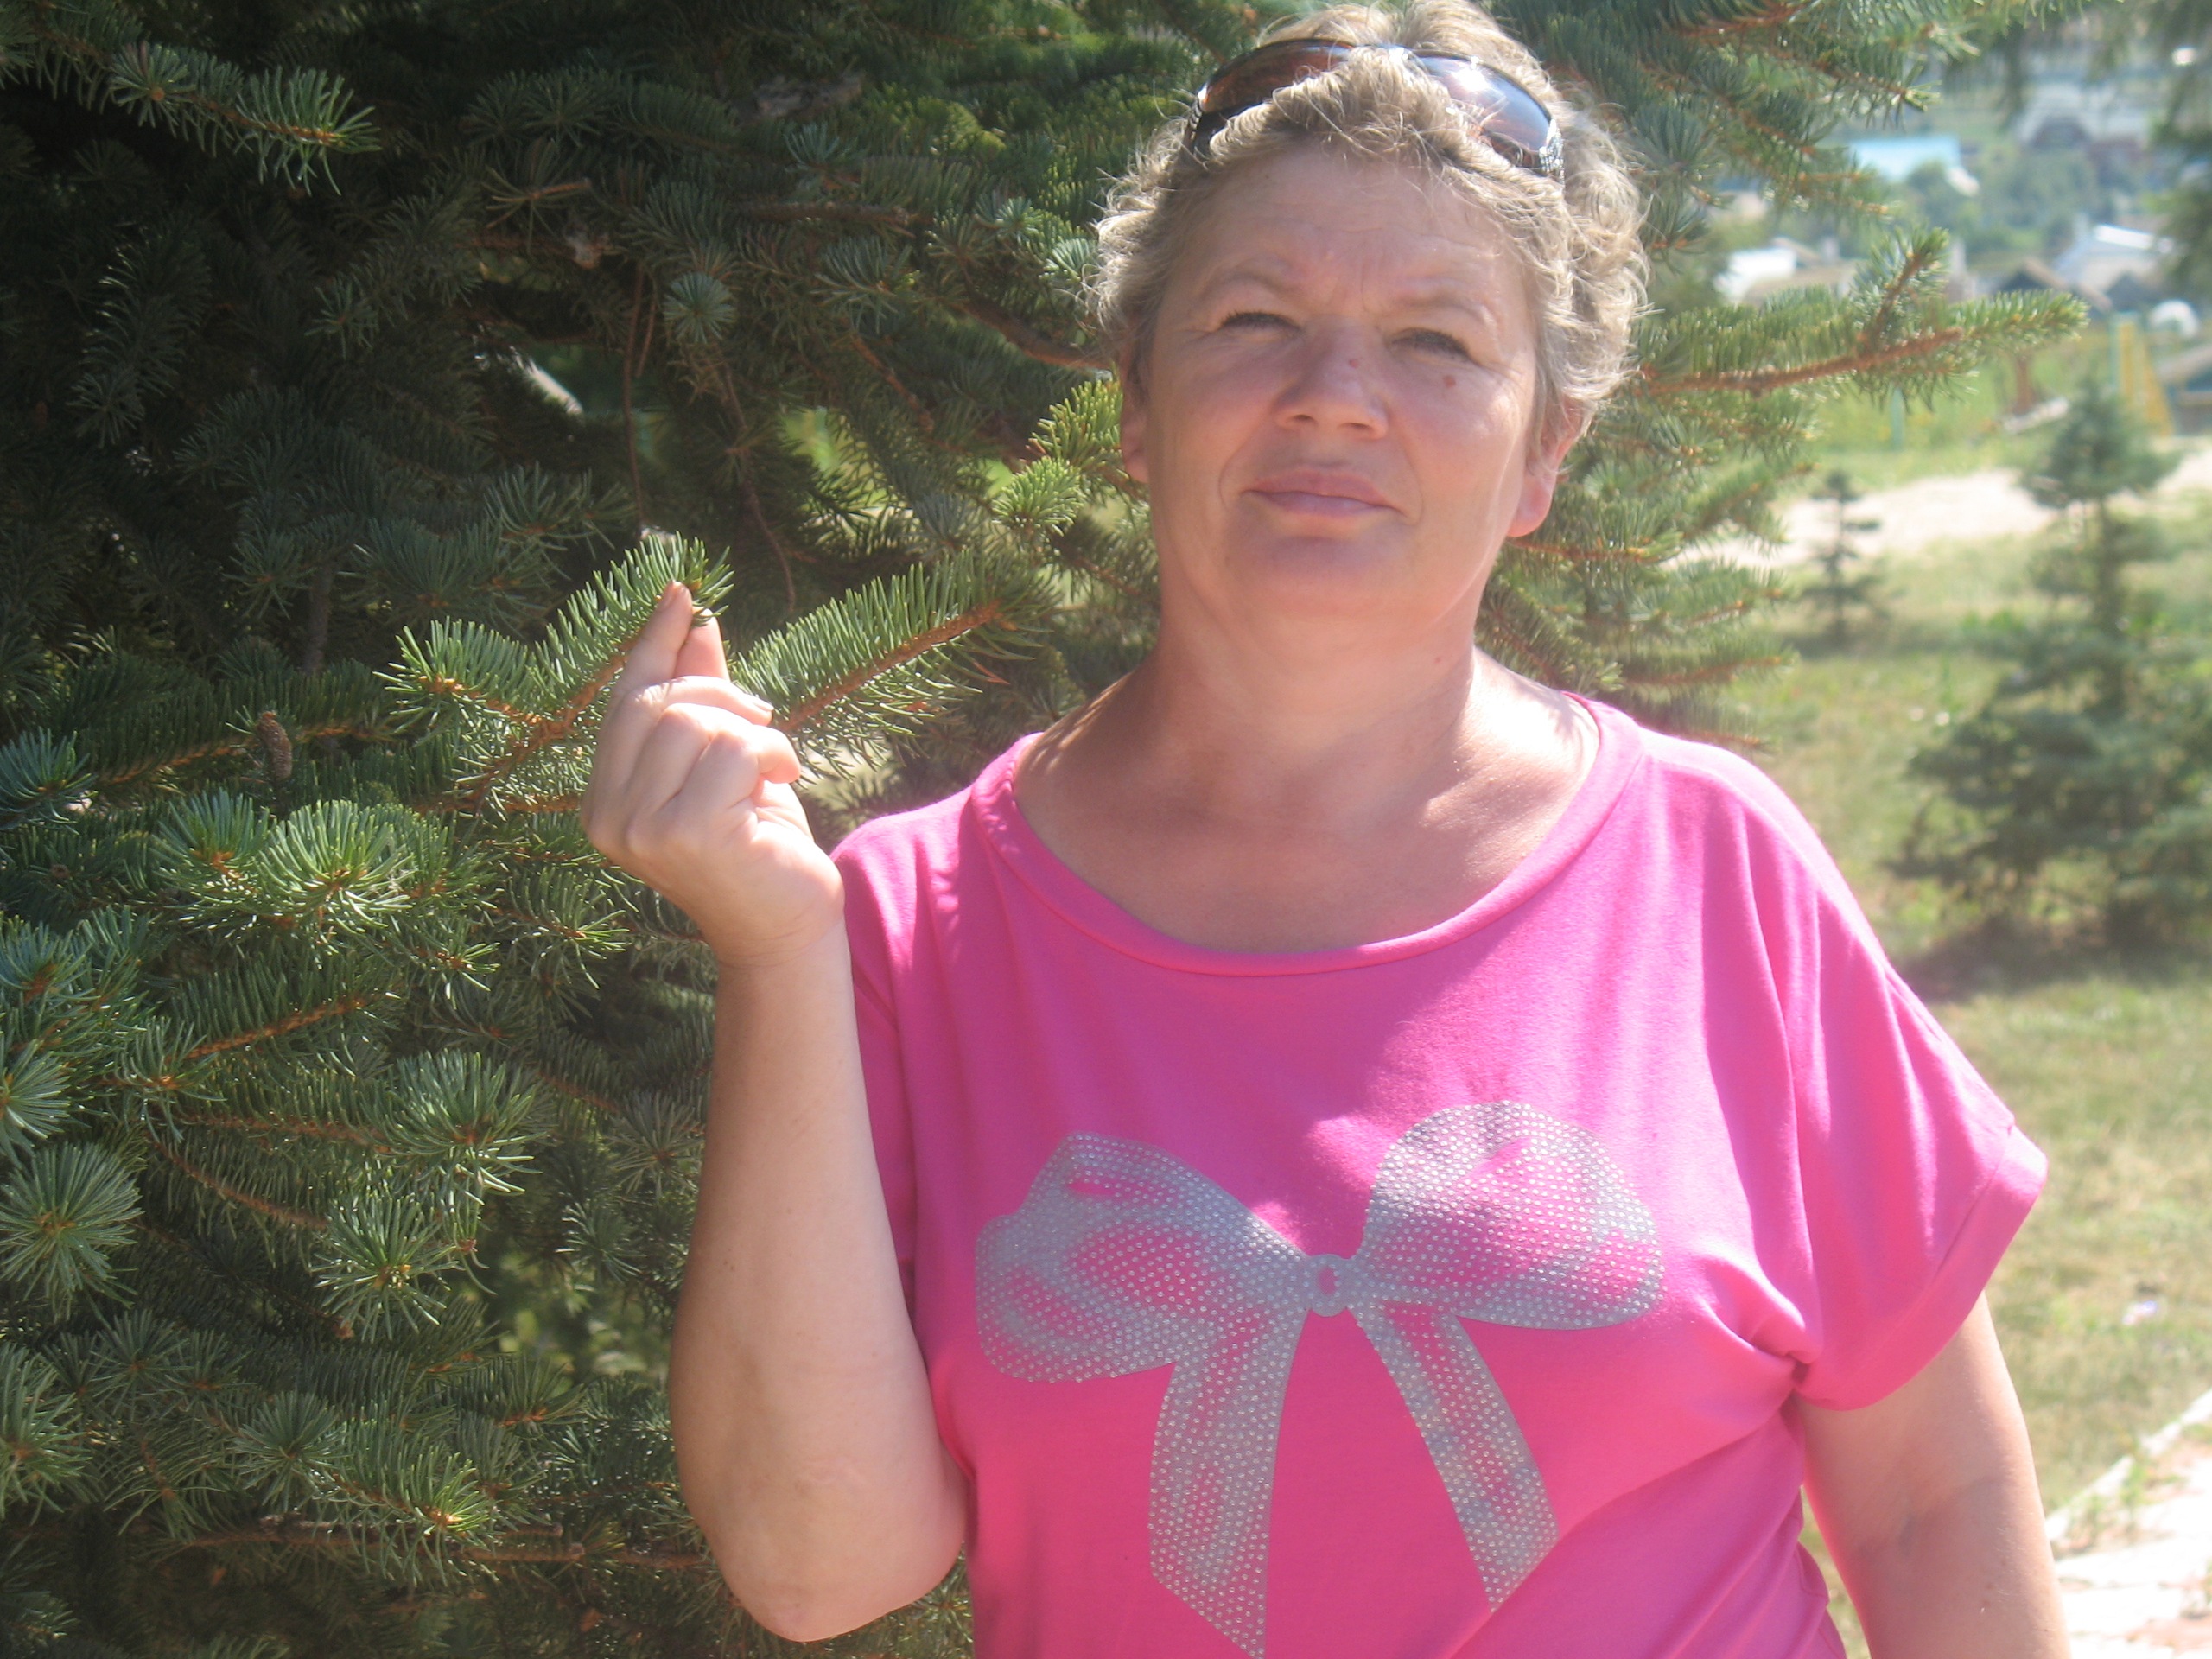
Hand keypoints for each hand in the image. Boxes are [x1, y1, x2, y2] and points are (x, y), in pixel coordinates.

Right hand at [582, 583, 841, 966]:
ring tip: (773, 770)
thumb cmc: (756, 846)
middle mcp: (606, 818)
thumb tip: (694, 621)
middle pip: (659, 704)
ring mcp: (641, 829)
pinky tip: (784, 781)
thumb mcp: (725, 762)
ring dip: (754, 734)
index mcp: (602, 801)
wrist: (786, 928)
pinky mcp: (688, 833)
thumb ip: (703, 699)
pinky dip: (773, 753)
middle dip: (721, 697)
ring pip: (696, 722)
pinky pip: (735, 748)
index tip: (681, 593)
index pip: (625, 702)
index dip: (654, 645)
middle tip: (764, 722)